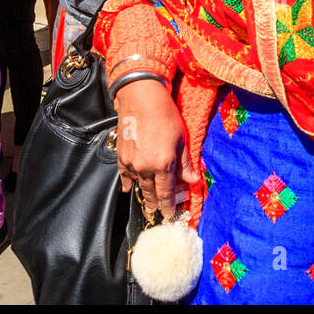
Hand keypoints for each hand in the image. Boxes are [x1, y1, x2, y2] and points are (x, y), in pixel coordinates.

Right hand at [114, 79, 197, 218]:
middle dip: (155, 203)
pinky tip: (129, 188)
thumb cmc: (165, 116)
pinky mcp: (121, 156)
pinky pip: (124, 175)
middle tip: (157, 212)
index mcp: (163, 165)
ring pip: (138, 185)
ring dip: (143, 194)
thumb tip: (193, 181)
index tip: (169, 214)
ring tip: (147, 203)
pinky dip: (127, 182)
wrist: (141, 99)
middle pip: (151, 191)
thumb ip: (185, 164)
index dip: (168, 205)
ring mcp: (131, 163)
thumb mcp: (181, 139)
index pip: (166, 192)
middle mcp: (145, 167)